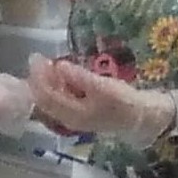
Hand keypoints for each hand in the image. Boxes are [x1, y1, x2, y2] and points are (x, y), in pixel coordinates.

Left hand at [26, 55, 174, 147]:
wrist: (141, 117)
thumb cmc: (124, 102)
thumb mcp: (103, 87)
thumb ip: (80, 77)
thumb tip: (59, 65)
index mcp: (72, 115)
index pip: (46, 96)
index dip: (38, 77)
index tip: (37, 58)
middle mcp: (68, 118)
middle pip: (44, 99)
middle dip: (39, 79)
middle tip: (39, 58)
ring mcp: (73, 116)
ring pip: (52, 99)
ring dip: (48, 81)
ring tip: (48, 63)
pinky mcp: (80, 112)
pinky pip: (61, 99)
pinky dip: (58, 85)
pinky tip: (61, 74)